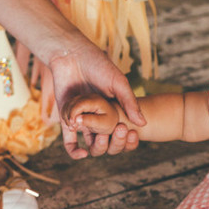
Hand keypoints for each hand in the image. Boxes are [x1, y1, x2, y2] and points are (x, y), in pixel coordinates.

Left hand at [49, 39, 144, 158]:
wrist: (71, 55)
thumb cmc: (97, 65)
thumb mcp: (118, 82)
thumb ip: (130, 102)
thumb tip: (143, 124)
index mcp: (114, 110)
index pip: (123, 132)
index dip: (128, 139)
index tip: (132, 134)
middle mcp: (98, 117)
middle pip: (108, 141)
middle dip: (114, 143)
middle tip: (117, 131)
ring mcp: (82, 120)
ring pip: (91, 143)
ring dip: (96, 145)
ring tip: (100, 134)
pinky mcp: (66, 120)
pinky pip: (70, 142)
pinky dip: (74, 151)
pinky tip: (82, 154)